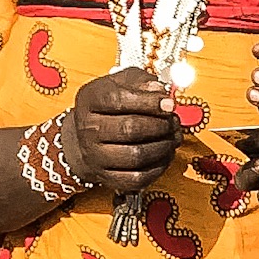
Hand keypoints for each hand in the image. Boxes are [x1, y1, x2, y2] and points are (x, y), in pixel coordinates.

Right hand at [67, 67, 180, 194]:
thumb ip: (140, 80)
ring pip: (136, 156)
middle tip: (174, 121)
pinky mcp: (107, 178)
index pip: (117, 100)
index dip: (149, 102)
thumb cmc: (109, 106)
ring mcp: (96, 156)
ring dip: (164, 146)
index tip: (170, 104)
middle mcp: (89, 129)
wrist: (83, 139)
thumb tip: (159, 90)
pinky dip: (158, 167)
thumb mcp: (121, 83)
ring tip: (173, 137)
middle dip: (161, 125)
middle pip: (129, 129)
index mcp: (90, 100)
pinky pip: (138, 178)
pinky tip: (165, 154)